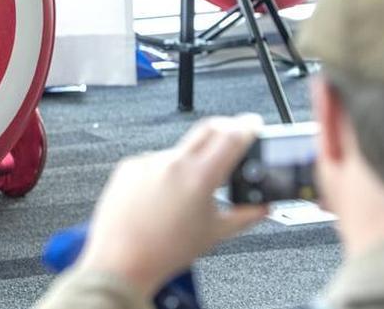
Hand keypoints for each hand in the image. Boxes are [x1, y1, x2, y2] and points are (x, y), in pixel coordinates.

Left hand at [75, 115, 267, 297]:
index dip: (247, 127)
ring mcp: (147, 162)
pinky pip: (154, 162)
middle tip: (234, 134)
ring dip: (191, 161)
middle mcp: (172, 163)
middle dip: (225, 127)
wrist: (121, 259)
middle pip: (207, 129)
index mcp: (198, 177)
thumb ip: (245, 215)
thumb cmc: (164, 251)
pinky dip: (165, 173)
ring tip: (187, 194)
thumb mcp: (215, 233)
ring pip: (179, 151)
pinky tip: (162, 197)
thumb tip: (262, 206)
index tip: (253, 123)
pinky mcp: (129, 166)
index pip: (231, 138)